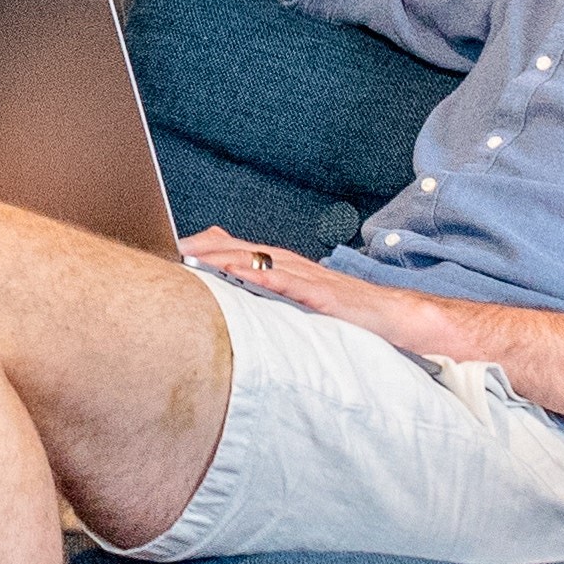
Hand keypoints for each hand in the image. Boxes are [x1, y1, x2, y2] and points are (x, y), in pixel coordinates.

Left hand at [181, 226, 395, 324]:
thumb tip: (233, 277)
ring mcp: (308, 276)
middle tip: (170, 248)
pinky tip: (241, 274)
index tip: (168, 248)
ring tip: (193, 255)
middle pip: (239, 249)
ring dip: (225, 256)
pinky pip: (290, 283)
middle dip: (204, 248)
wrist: (394, 316)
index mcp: (283, 265)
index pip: (234, 249)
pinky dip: (264, 276)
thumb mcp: (299, 293)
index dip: (202, 247)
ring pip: (259, 260)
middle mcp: (291, 264)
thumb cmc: (346, 307)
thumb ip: (268, 284)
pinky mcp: (323, 295)